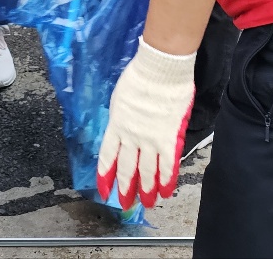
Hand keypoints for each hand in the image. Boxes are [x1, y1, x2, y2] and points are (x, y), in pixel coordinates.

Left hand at [97, 39, 194, 208]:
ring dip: (146, 189)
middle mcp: (130, 137)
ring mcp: (150, 140)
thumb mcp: (119, 99)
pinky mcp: (169, 138)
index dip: (105, 176)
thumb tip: (123, 128)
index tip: (104, 190)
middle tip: (126, 203)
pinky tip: (167, 191)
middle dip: (126, 189)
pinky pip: (167, 164)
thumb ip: (121, 118)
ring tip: (148, 202)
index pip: (107, 157)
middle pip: (127, 169)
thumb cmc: (139, 77)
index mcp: (116, 126)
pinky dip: (167, 179)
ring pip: (146, 172)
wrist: (159, 69)